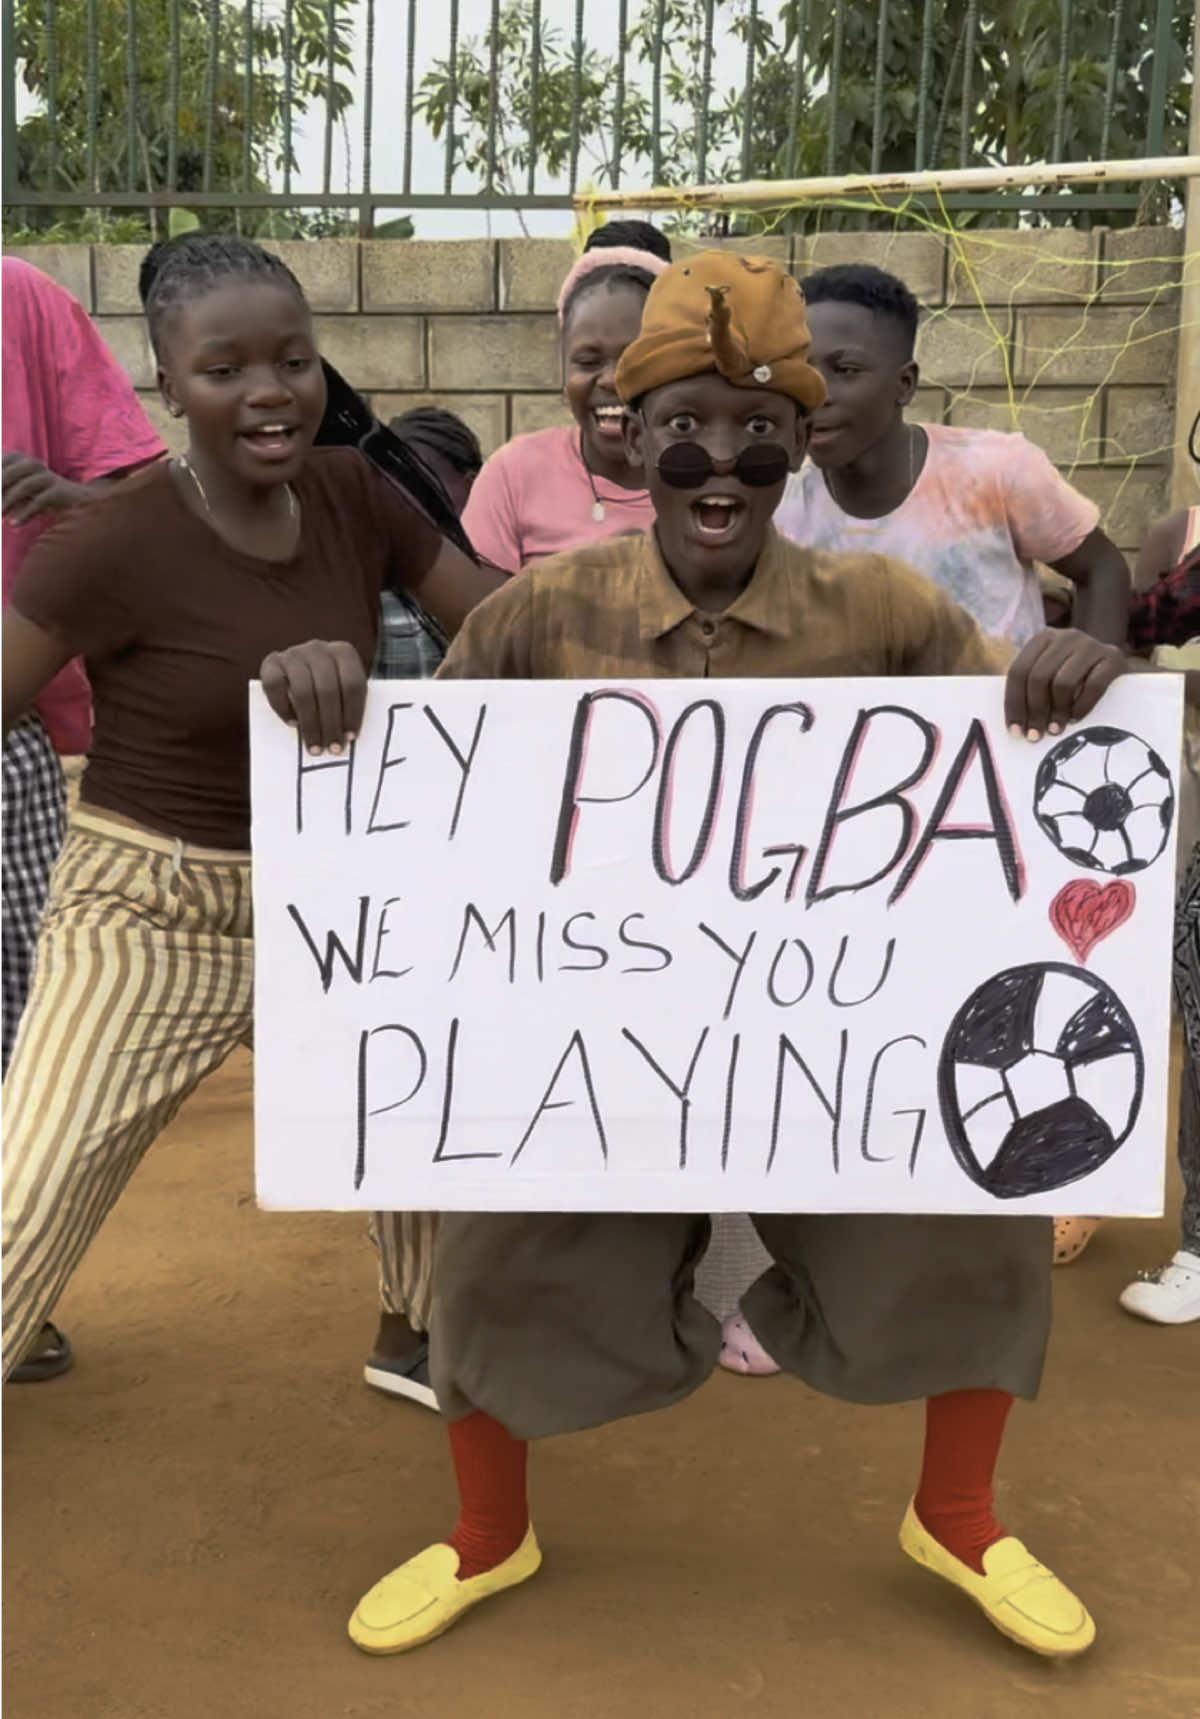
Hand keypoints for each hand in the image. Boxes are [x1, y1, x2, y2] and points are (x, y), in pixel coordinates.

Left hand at [2, 453, 88, 523]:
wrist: (75, 500)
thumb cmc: (39, 495)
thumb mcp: (16, 491)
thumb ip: (2, 493)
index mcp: (18, 459)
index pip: (0, 466)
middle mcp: (32, 464)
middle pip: (8, 475)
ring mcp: (46, 476)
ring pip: (24, 486)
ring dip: (8, 503)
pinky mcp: (58, 490)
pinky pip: (40, 501)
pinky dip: (25, 513)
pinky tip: (14, 524)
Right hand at [260, 640, 366, 754]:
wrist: (301, 672)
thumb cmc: (331, 690)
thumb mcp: (345, 691)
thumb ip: (349, 706)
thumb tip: (349, 736)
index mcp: (344, 652)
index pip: (353, 683)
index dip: (353, 713)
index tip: (351, 737)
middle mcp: (318, 648)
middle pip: (327, 690)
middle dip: (331, 724)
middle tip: (333, 748)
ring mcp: (293, 654)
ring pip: (303, 692)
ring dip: (310, 724)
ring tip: (315, 746)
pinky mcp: (271, 662)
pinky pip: (275, 687)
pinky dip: (283, 708)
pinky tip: (293, 724)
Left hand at [1005, 627, 1126, 740]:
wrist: (1119, 667)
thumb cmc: (1077, 676)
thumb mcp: (1052, 672)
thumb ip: (1032, 687)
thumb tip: (1016, 724)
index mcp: (1043, 638)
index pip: (1018, 671)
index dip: (1014, 703)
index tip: (1014, 730)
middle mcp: (1066, 637)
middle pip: (1038, 677)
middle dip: (1034, 711)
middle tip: (1035, 735)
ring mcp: (1091, 645)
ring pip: (1062, 682)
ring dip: (1056, 712)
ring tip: (1055, 729)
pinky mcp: (1113, 657)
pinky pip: (1093, 686)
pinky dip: (1081, 706)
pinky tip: (1075, 719)